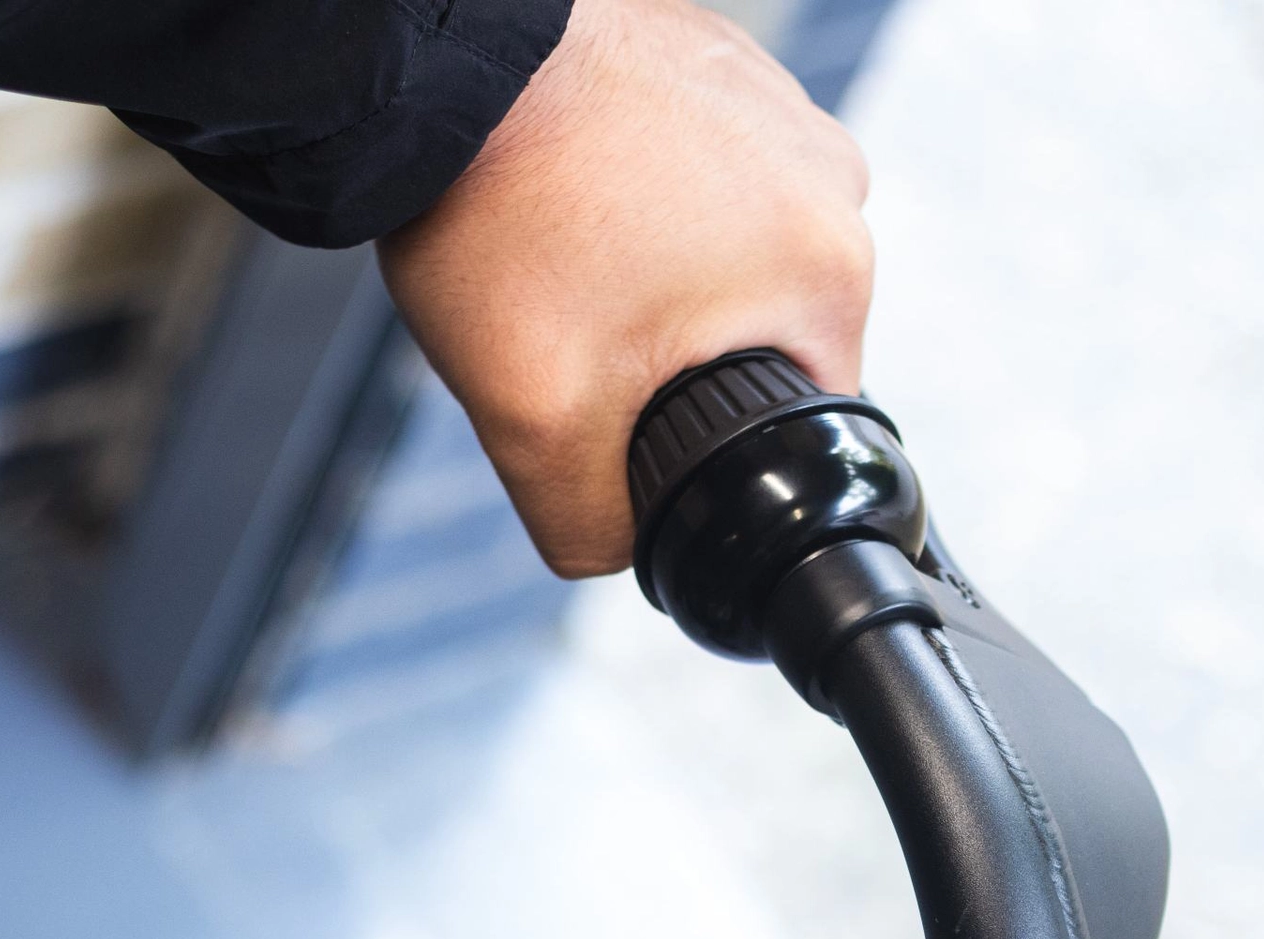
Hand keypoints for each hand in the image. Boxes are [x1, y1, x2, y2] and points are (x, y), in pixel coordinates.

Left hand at [377, 0, 872, 577]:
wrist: (434, 61)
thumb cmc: (497, 210)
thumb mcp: (540, 425)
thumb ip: (597, 528)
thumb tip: (629, 552)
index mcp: (828, 272)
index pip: (807, 420)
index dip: (714, 442)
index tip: (632, 401)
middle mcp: (830, 179)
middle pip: (767, 331)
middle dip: (677, 344)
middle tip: (583, 314)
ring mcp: (780, 107)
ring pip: (730, 250)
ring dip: (658, 266)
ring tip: (569, 245)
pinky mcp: (724, 63)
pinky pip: (698, 167)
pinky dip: (639, 187)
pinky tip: (571, 184)